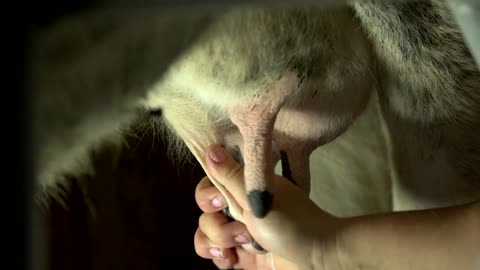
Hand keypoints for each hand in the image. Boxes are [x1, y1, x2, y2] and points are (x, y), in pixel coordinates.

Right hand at [193, 145, 342, 268]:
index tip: (221, 203)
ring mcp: (239, 231)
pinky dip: (221, 258)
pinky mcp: (242, 253)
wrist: (317, 256)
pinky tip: (234, 260)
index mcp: (243, 187)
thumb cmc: (292, 222)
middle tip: (242, 230)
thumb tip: (210, 149)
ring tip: (241, 247)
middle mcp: (239, 207)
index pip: (209, 185)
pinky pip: (216, 255)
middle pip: (204, 213)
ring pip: (206, 234)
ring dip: (218, 243)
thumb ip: (232, 177)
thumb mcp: (258, 198)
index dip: (208, 196)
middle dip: (216, 225)